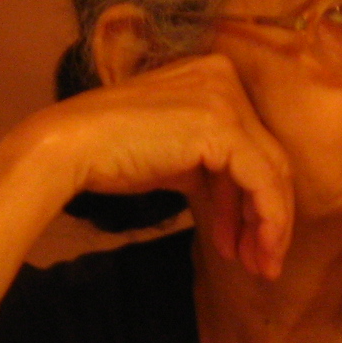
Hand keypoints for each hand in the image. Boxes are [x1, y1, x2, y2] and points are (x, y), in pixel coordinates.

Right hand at [28, 53, 293, 277]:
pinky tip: (250, 251)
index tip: (242, 243)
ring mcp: (225, 98)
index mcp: (213, 76)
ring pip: (271, 171)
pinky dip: (266, 219)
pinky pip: (262, 180)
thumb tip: (239, 210)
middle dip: (265, 217)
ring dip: (269, 226)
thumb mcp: (172, 159)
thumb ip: (208, 170)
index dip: (253, 200)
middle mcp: (225, 78)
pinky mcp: (222, 125)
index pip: (251, 145)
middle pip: (267, 158)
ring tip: (258, 266)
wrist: (70, 148)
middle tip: (261, 262)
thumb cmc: (109, 156)